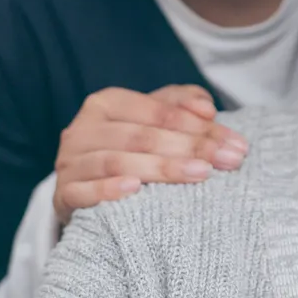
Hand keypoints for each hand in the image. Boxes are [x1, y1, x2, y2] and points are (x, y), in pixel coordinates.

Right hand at [53, 84, 247, 225]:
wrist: (88, 188)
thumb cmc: (132, 148)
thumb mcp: (156, 119)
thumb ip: (182, 105)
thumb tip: (207, 108)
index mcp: (106, 103)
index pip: (158, 111)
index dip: (198, 126)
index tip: (234, 143)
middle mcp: (83, 129)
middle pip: (142, 136)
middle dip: (191, 148)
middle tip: (228, 161)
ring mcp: (69, 162)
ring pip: (117, 161)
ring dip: (162, 169)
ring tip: (201, 175)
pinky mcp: (62, 195)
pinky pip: (83, 191)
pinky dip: (109, 190)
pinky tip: (135, 190)